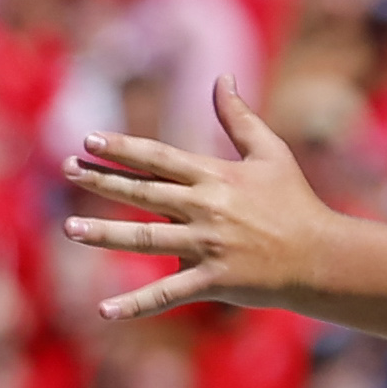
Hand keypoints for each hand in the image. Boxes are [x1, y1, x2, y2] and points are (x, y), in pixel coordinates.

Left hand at [68, 82, 335, 314]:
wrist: (320, 256)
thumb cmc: (295, 202)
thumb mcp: (271, 152)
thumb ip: (239, 117)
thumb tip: (223, 77)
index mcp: (215, 177)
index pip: (159, 157)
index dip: (123, 147)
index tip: (88, 139)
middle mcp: (206, 208)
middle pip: (143, 192)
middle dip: (102, 180)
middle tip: (65, 170)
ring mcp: (208, 246)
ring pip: (145, 239)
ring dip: (105, 235)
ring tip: (70, 230)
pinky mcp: (213, 280)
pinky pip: (167, 294)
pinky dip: (135, 305)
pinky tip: (103, 311)